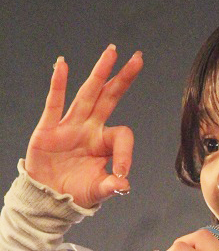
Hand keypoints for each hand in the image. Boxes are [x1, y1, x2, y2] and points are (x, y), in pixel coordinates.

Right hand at [25, 45, 142, 207]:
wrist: (49, 198)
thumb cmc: (76, 193)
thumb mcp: (97, 192)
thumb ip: (111, 186)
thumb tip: (124, 184)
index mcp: (104, 144)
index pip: (122, 136)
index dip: (126, 153)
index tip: (122, 174)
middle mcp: (89, 129)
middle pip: (109, 98)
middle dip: (123, 79)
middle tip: (137, 58)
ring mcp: (70, 126)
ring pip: (87, 94)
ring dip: (99, 73)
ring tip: (111, 52)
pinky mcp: (48, 128)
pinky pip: (55, 103)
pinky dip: (58, 84)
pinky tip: (62, 65)